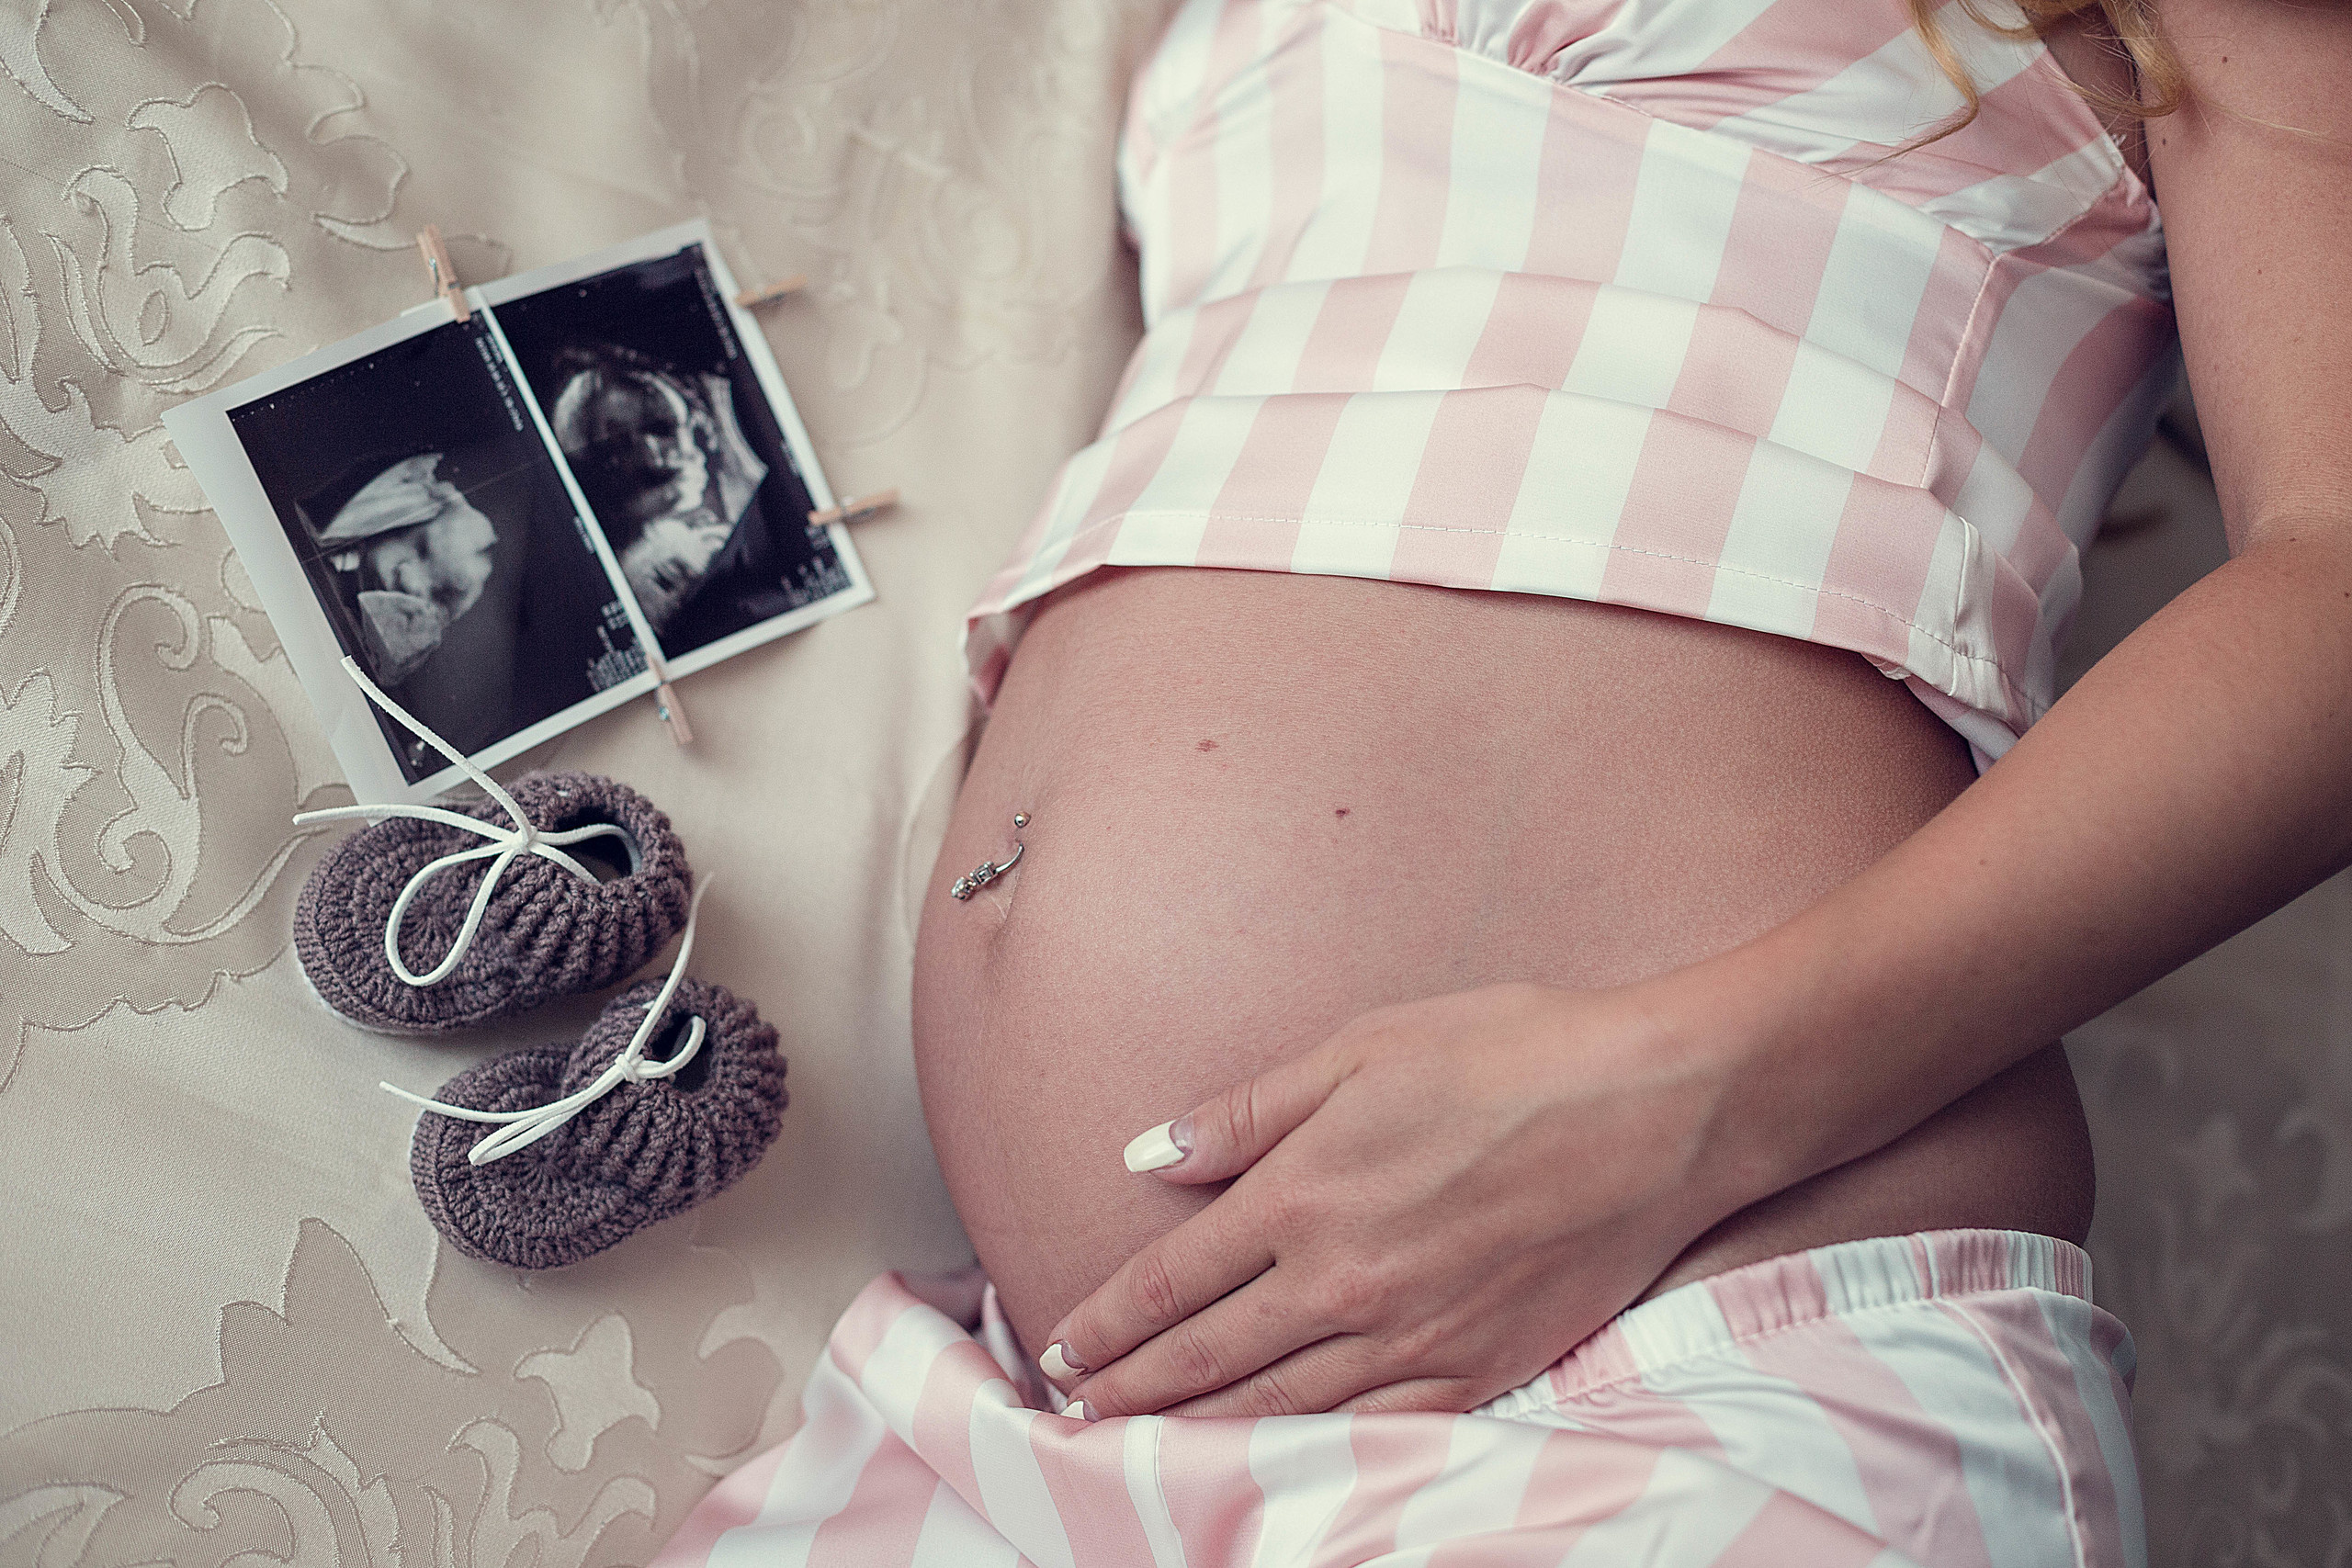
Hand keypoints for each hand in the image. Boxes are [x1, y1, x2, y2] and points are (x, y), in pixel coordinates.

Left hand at [1039, 981, 1742, 1418]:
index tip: (1062, 1347)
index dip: (1109, 1321)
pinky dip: (1307, 1457)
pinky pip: (1372, 1436)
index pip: (1174, 1281)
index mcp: (1305, 1195)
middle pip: (1207, 1358)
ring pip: (1277, 1410)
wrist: (1662, 1108)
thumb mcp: (1365, 1046)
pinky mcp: (1480, 1371)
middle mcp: (1345, 1282)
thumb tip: (1149, 1157)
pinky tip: (1273, 1463)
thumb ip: (1247, 1113)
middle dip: (1132, 1390)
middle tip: (1078, 1413)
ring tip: (1144, 1446)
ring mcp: (1414, 1339)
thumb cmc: (1515, 1055)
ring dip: (1197, 1432)